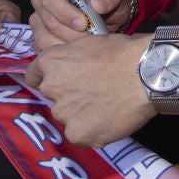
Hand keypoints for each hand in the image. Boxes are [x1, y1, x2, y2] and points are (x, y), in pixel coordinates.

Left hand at [26, 33, 154, 145]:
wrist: (145, 75)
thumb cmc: (122, 54)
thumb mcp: (89, 44)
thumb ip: (71, 58)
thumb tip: (72, 67)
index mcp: (51, 62)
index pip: (33, 75)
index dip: (47, 78)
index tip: (59, 83)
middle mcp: (51, 89)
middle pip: (54, 98)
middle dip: (68, 97)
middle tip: (93, 93)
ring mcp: (64, 114)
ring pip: (68, 117)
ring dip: (81, 115)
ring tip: (106, 107)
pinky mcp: (78, 135)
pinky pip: (82, 135)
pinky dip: (94, 130)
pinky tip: (110, 119)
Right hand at [31, 0, 130, 48]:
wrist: (105, 18)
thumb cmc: (106, 2)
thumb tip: (98, 4)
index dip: (65, 13)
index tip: (84, 24)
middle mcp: (41, 0)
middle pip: (49, 20)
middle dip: (71, 33)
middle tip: (91, 39)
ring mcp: (38, 21)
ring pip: (45, 38)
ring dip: (68, 45)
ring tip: (87, 45)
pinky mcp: (38, 38)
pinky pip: (44, 50)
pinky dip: (62, 55)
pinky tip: (78, 53)